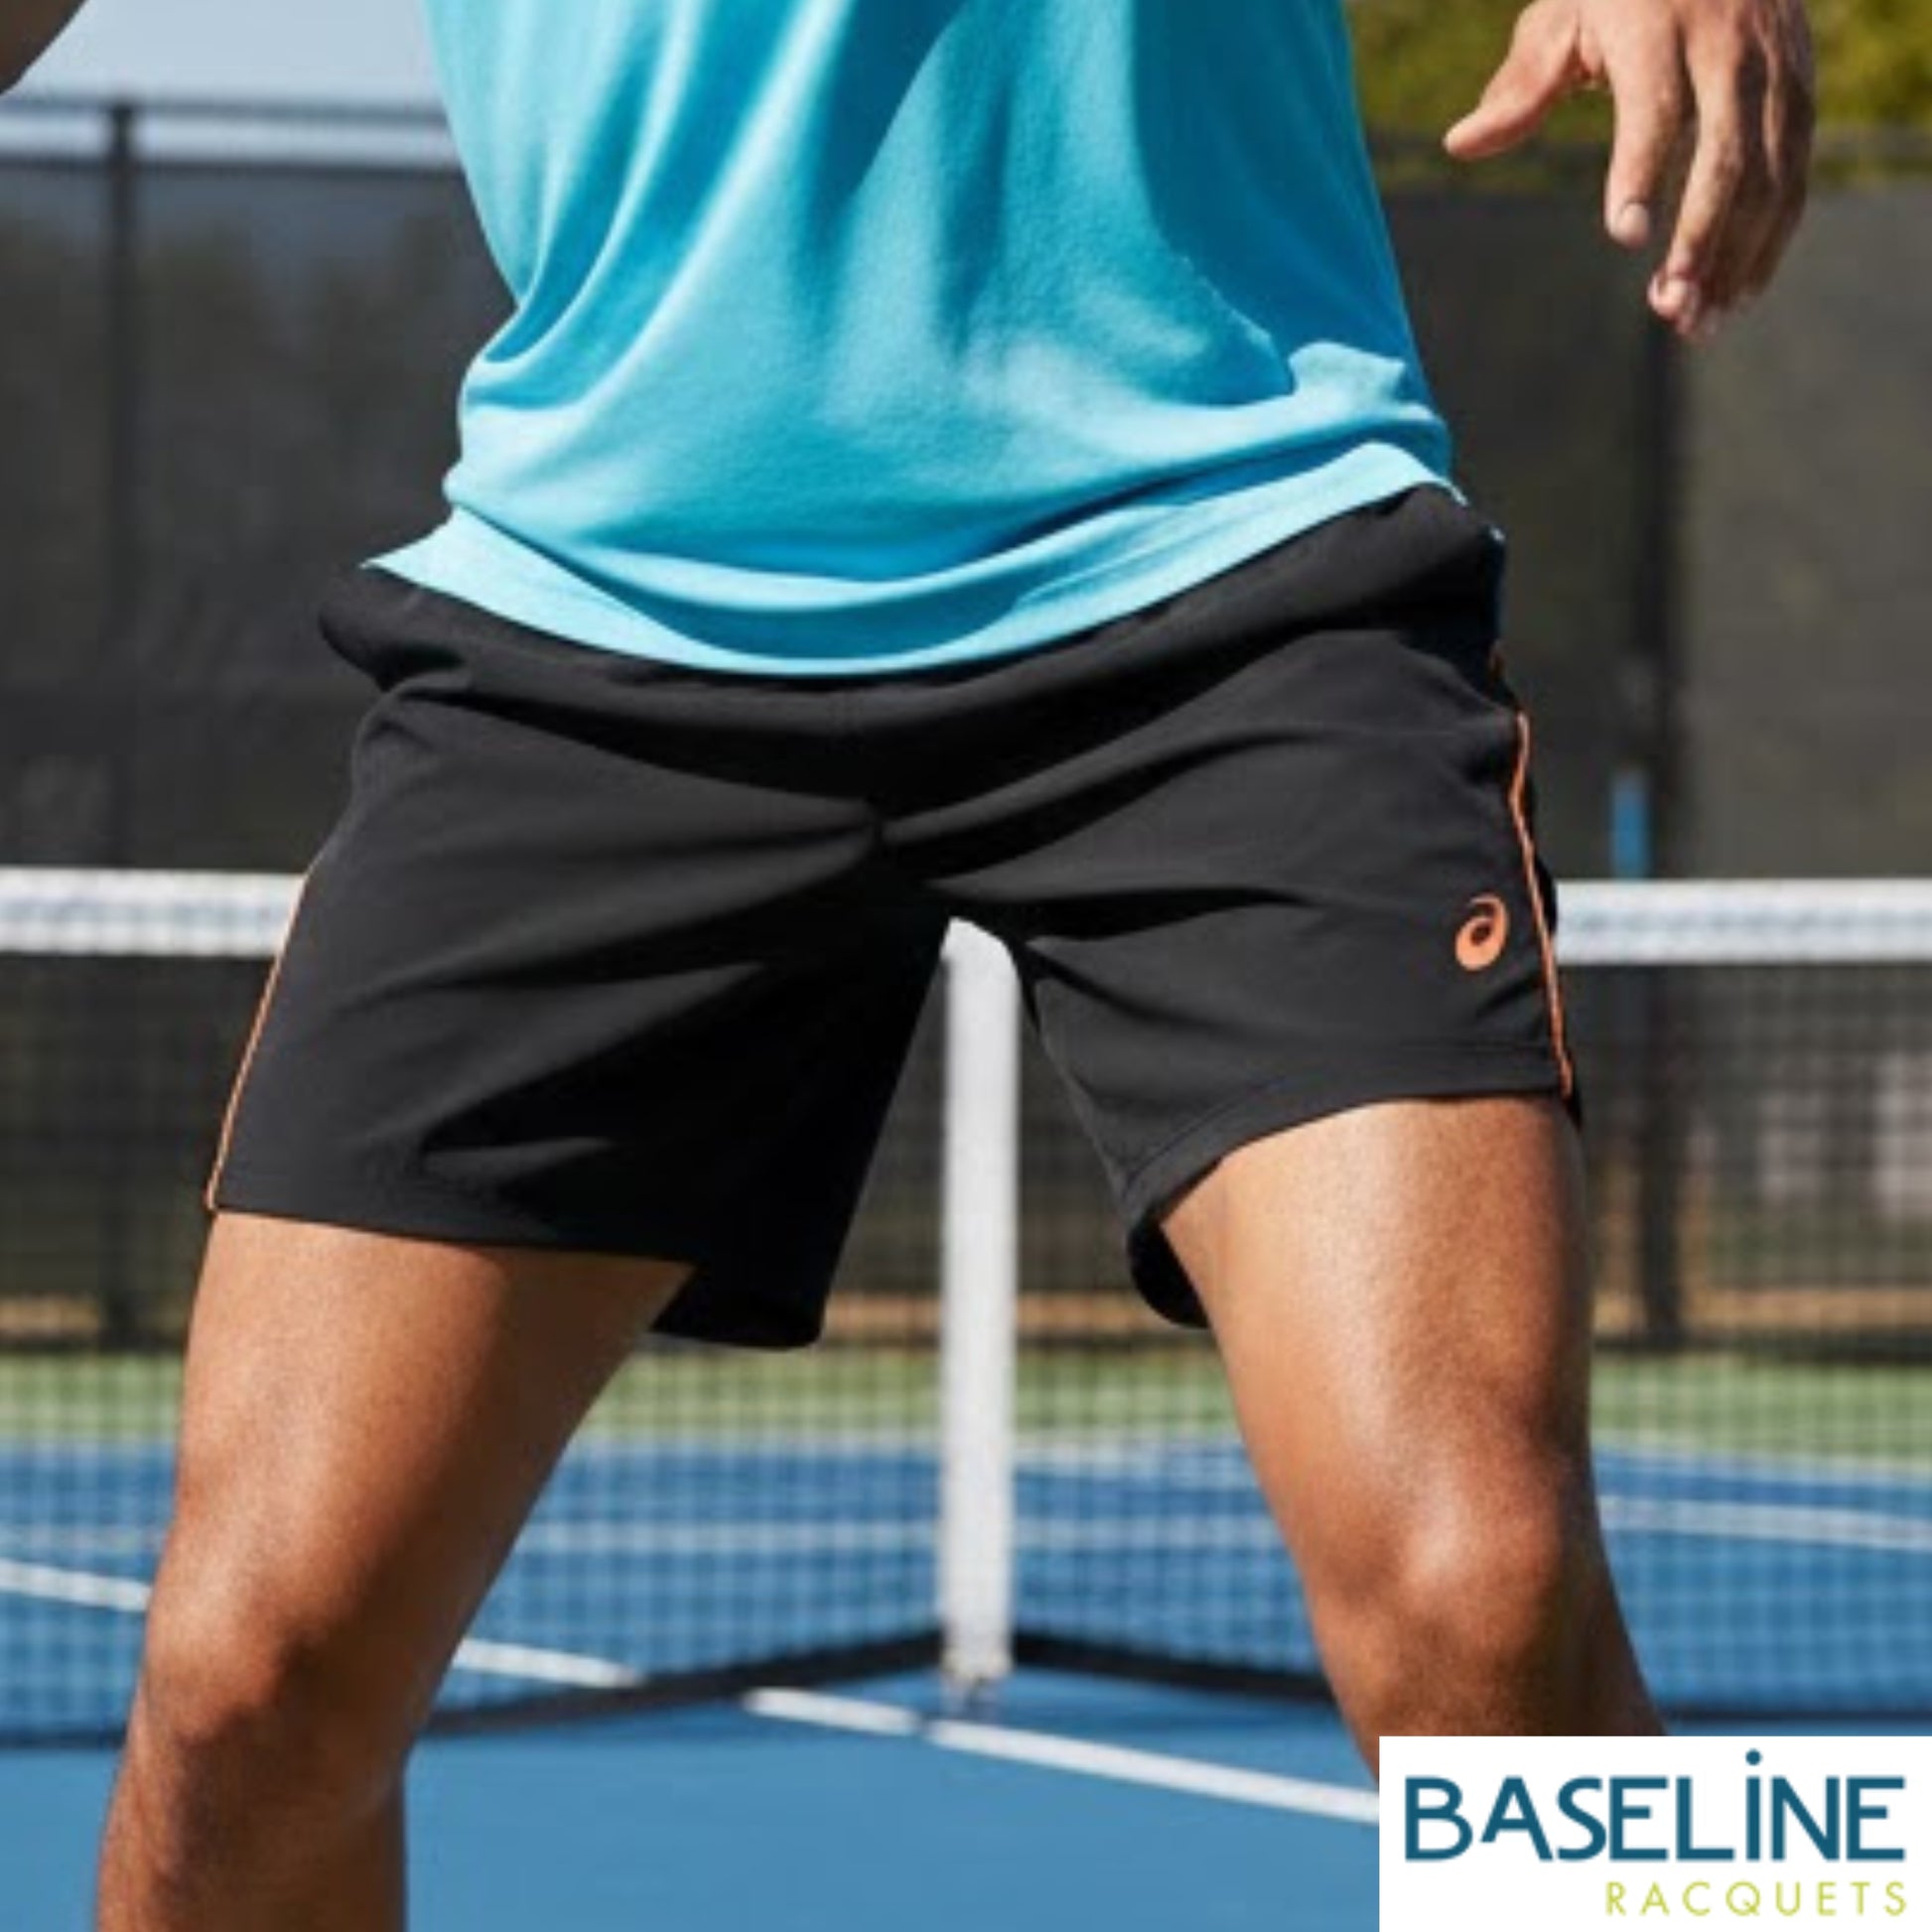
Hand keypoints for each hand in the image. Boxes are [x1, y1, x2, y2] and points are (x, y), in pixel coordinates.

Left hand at [1444, 0, 1815, 342]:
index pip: (1655, 107)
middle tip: (1668, 310)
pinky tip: (1736, 293)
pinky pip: (1796, 171)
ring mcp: (1774, 65)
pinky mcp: (1802, 85)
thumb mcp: (1564, 13)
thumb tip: (1460, 145)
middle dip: (1700, 238)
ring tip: (1697, 323)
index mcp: (1659, 26)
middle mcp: (1728, 45)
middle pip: (1727, 152)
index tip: (1626, 236)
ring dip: (1737, 255)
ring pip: (1773, 171)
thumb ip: (1521, 86)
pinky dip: (1770, 238)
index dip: (1642, 171)